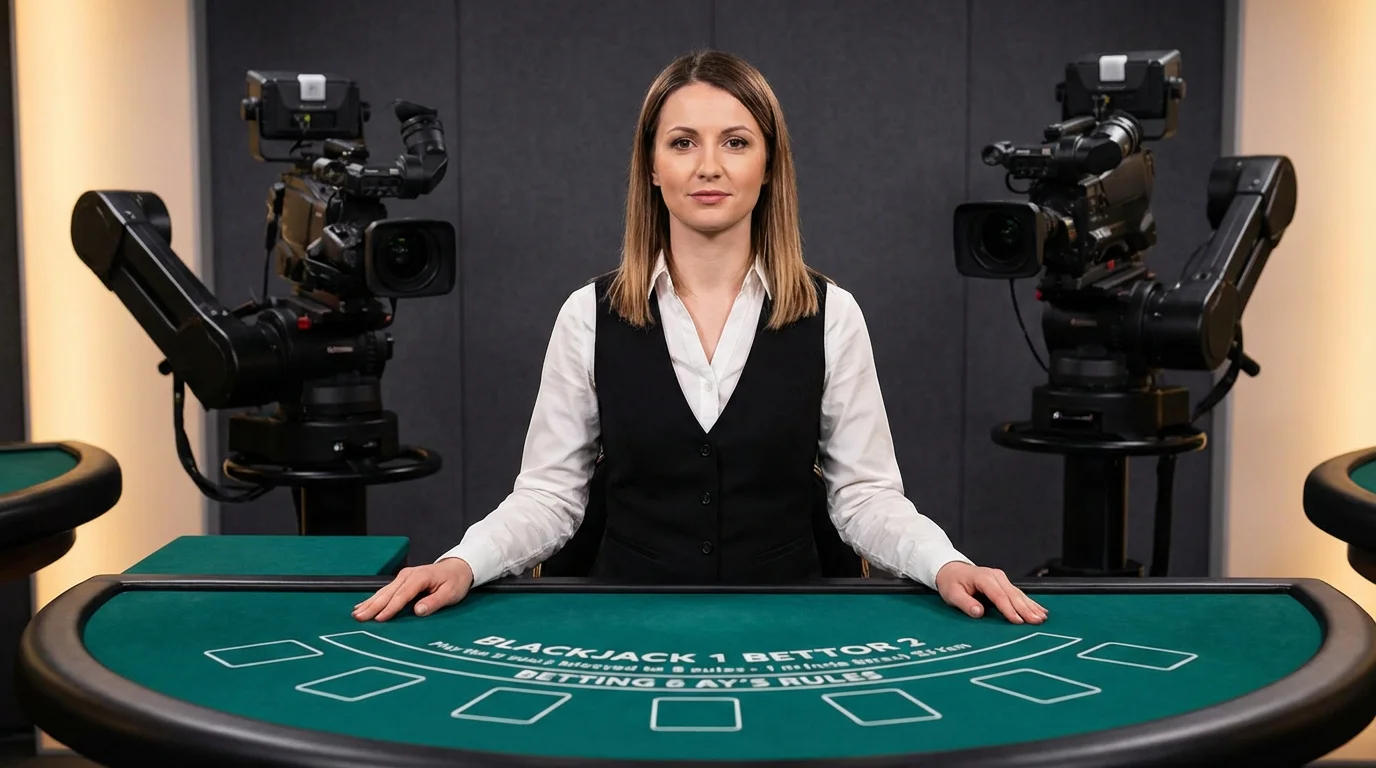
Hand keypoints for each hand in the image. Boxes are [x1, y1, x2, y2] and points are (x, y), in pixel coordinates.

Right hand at [352, 558, 473, 621]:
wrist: (457, 567)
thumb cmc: (455, 581)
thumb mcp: (450, 593)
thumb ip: (434, 602)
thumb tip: (418, 611)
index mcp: (420, 578)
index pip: (402, 595)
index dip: (390, 608)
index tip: (379, 619)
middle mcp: (408, 575)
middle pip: (388, 593)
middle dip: (373, 606)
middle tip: (359, 618)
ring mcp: (403, 576)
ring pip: (383, 592)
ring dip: (369, 603)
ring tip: (356, 615)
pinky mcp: (401, 580)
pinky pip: (385, 591)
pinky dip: (373, 599)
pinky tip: (362, 606)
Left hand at [935, 561, 1046, 623]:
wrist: (951, 569)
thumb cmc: (951, 582)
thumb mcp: (952, 594)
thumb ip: (965, 603)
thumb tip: (978, 612)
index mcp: (983, 577)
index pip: (998, 595)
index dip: (1008, 609)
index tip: (1018, 621)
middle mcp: (995, 576)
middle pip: (1012, 594)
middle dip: (1025, 609)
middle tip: (1036, 621)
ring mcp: (1001, 578)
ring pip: (1018, 594)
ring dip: (1031, 606)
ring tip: (1042, 618)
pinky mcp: (1004, 582)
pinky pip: (1018, 593)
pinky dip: (1030, 602)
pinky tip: (1040, 610)